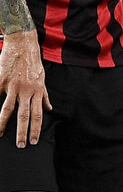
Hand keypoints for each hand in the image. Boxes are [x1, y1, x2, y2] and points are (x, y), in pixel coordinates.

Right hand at [0, 30, 51, 146]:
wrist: (22, 45)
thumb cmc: (33, 63)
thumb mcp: (43, 80)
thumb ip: (45, 96)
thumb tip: (49, 108)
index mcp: (38, 92)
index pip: (38, 115)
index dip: (36, 129)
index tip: (34, 141)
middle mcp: (26, 91)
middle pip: (24, 116)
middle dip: (22, 132)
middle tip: (21, 145)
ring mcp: (13, 86)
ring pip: (7, 109)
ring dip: (3, 123)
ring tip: (0, 134)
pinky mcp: (1, 80)